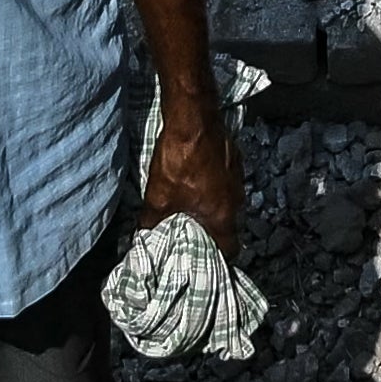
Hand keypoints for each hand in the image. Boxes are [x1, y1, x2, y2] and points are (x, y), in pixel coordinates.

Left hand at [136, 98, 248, 265]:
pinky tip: (195, 182)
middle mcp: (235, 200)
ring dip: (212, 208)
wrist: (193, 120)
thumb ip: (152, 223)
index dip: (218, 258)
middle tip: (191, 235)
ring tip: (190, 209)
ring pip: (226, 204)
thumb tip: (143, 238)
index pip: (230, 249)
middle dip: (210, 232)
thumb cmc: (179, 162)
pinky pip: (225, 184)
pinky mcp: (234, 161)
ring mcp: (237, 179)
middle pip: (227, 226)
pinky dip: (213, 188)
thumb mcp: (158, 198)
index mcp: (222, 216)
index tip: (205, 261)